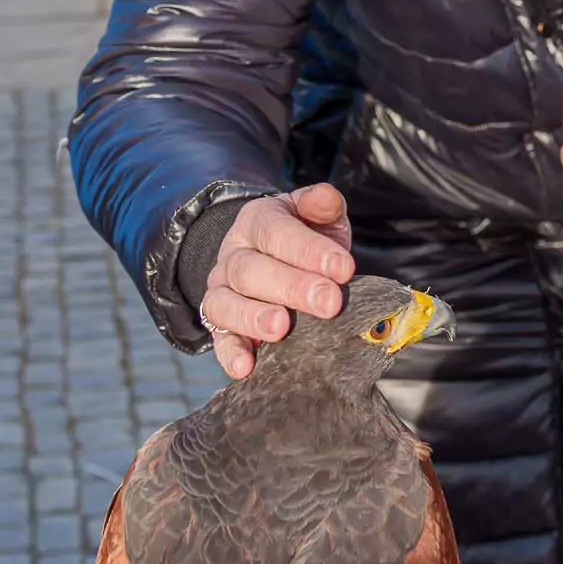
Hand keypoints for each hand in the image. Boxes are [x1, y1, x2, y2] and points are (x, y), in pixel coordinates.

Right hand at [202, 185, 354, 379]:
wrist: (269, 260)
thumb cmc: (302, 240)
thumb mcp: (316, 217)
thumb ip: (322, 206)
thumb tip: (326, 197)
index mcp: (257, 222)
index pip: (277, 231)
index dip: (309, 250)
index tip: (344, 269)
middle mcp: (234, 256)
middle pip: (251, 270)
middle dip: (292, 287)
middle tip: (329, 302)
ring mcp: (223, 291)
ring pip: (226, 303)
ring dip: (253, 317)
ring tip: (281, 328)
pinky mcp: (220, 325)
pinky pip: (218, 339)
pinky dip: (230, 354)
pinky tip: (246, 366)